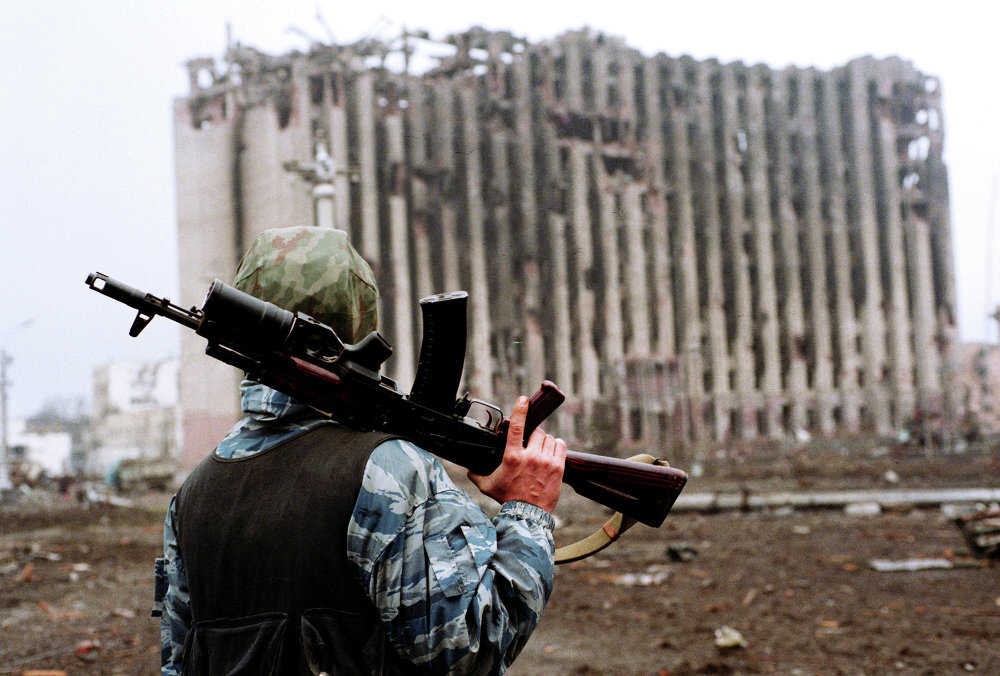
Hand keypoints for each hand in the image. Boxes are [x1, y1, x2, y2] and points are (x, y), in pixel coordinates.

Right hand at [468, 396, 566, 512]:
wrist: (527, 515)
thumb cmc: (507, 499)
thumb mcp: (487, 486)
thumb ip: (477, 475)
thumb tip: (469, 470)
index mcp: (512, 456)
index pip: (517, 427)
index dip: (520, 410)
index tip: (523, 399)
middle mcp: (530, 456)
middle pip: (537, 432)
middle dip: (533, 436)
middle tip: (530, 446)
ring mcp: (546, 461)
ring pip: (549, 438)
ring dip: (545, 442)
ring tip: (540, 452)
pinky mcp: (558, 467)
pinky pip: (561, 446)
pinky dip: (557, 446)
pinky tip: (551, 453)